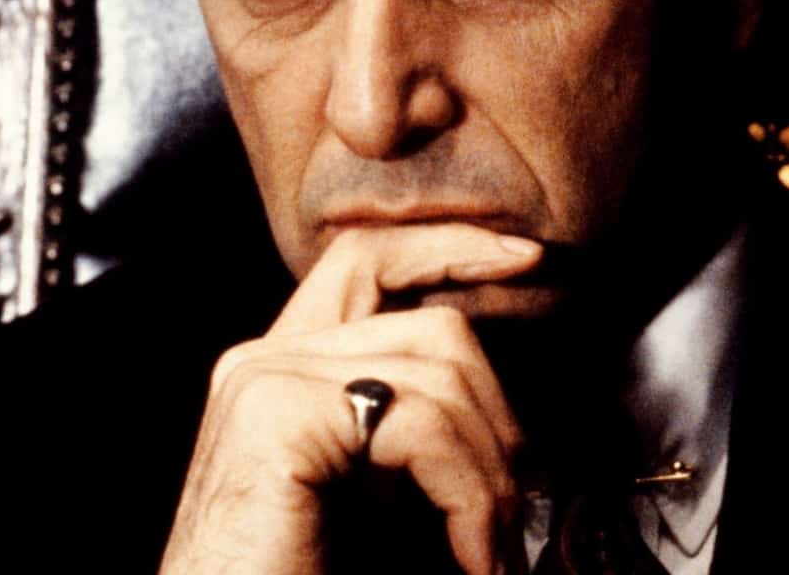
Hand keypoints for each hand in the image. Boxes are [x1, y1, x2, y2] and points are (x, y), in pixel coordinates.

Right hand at [159, 224, 542, 573]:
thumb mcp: (380, 498)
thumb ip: (421, 436)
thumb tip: (515, 426)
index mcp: (287, 370)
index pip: (370, 258)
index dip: (451, 245)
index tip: (524, 258)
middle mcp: (266, 360)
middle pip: (432, 324)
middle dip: (498, 416)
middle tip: (512, 512)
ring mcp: (265, 380)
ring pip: (439, 374)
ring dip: (491, 474)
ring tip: (491, 549)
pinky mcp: (275, 416)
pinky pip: (419, 423)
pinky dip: (468, 493)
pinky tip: (469, 553)